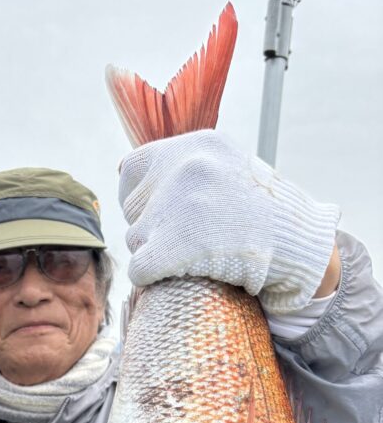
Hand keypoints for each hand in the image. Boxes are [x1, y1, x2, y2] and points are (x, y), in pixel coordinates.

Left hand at [118, 130, 339, 311]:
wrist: (301, 247)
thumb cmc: (264, 213)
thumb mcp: (228, 167)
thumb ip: (184, 167)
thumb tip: (121, 169)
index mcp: (198, 145)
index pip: (133, 169)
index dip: (142, 197)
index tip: (161, 214)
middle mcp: (187, 167)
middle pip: (135, 208)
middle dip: (151, 227)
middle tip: (186, 239)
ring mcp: (180, 205)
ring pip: (136, 238)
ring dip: (156, 252)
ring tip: (193, 254)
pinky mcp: (175, 244)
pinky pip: (139, 267)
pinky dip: (150, 278)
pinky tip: (173, 276)